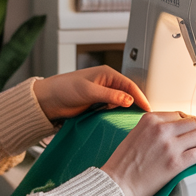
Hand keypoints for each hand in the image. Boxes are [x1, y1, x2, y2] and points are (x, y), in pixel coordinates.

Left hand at [32, 66, 150, 121]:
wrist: (47, 101)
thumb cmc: (64, 89)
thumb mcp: (89, 91)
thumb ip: (110, 95)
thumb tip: (129, 100)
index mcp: (107, 74)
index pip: (130, 85)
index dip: (140, 97)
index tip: (148, 109)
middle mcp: (107, 83)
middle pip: (128, 93)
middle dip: (136, 104)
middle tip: (144, 117)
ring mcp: (102, 94)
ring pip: (121, 102)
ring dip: (126, 111)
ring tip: (134, 121)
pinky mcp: (97, 104)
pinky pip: (112, 109)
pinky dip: (117, 114)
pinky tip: (119, 121)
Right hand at [102, 111, 195, 195]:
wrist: (115, 185)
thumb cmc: (122, 166)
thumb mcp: (135, 135)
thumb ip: (154, 130)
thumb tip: (174, 132)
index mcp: (150, 120)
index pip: (180, 115)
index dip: (194, 121)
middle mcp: (161, 129)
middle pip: (195, 122)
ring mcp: (169, 145)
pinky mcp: (175, 162)